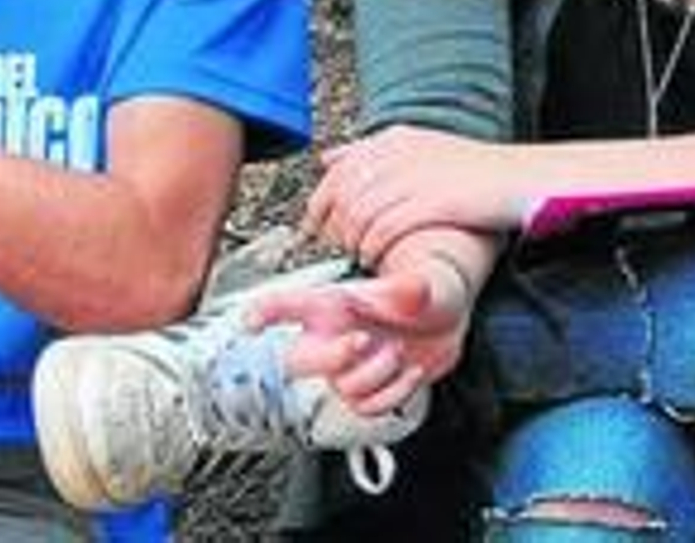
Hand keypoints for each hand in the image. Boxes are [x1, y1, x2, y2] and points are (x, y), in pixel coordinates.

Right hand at [246, 263, 469, 416]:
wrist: (445, 323)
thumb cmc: (420, 297)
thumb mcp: (419, 285)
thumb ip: (412, 287)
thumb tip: (412, 287)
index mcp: (331, 305)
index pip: (286, 306)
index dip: (262, 313)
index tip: (249, 322)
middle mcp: (329, 337)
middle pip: (298, 361)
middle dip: (333, 358)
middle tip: (362, 340)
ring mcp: (345, 368)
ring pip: (342, 389)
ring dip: (378, 374)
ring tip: (398, 350)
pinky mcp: (364, 392)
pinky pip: (367, 409)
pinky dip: (394, 394)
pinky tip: (408, 372)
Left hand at [305, 126, 526, 263]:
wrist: (526, 179)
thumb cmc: (478, 172)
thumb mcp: (423, 149)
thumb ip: (376, 154)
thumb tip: (331, 158)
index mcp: (397, 139)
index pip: (338, 169)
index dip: (319, 202)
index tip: (313, 227)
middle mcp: (401, 153)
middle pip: (343, 192)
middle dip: (331, 224)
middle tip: (333, 247)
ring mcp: (417, 176)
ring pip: (359, 211)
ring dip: (351, 239)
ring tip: (357, 255)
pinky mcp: (433, 201)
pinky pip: (384, 228)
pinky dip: (372, 246)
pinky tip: (375, 258)